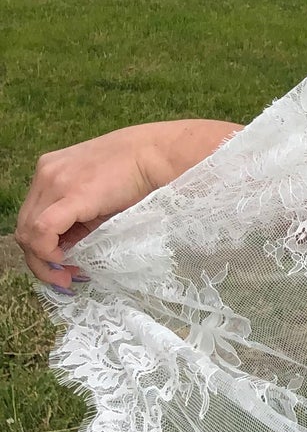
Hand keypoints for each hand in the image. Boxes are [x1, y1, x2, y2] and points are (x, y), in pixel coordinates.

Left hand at [15, 118, 242, 290]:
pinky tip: (66, 261)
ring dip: (44, 260)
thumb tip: (68, 251)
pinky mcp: (69, 193)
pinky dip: (48, 252)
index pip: (30, 217)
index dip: (40, 247)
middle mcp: (45, 173)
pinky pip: (41, 230)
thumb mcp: (98, 197)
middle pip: (24, 226)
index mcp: (50, 171)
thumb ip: (77, 219)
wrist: (159, 155)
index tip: (64, 265)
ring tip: (68, 274)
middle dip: (40, 258)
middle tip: (64, 277)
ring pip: (27, 232)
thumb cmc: (138, 174)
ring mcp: (54, 181)